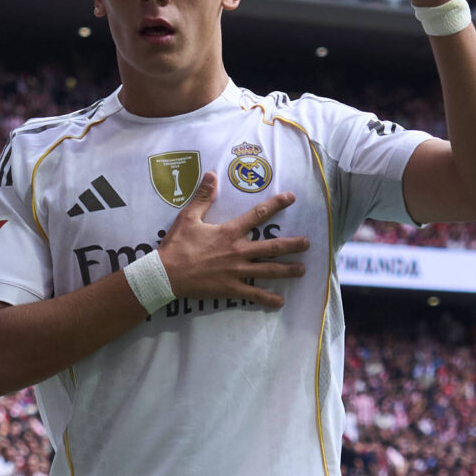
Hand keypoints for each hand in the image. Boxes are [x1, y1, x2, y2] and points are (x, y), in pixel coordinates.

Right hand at [155, 175, 310, 308]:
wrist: (167, 274)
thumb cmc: (177, 245)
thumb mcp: (188, 217)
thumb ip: (203, 196)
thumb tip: (211, 174)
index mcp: (230, 232)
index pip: (258, 215)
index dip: (276, 205)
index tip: (292, 198)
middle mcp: (238, 251)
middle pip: (272, 247)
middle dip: (292, 245)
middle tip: (308, 243)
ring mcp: (236, 271)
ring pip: (269, 270)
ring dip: (288, 270)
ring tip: (302, 269)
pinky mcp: (231, 288)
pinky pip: (254, 294)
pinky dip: (268, 298)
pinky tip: (280, 301)